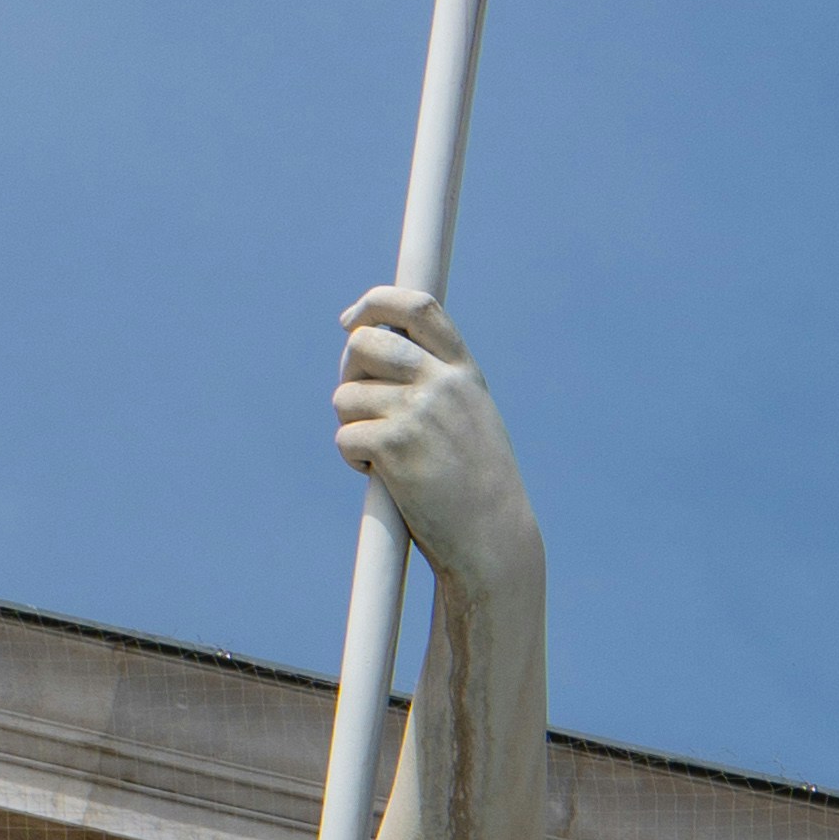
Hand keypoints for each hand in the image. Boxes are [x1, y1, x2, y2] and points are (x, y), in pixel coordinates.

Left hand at [334, 286, 534, 588]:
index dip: (376, 302)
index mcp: (463, 370)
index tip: (351, 321)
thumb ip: (435, 381)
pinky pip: (345, 436)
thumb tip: (368, 351)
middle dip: (348, 371)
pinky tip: (380, 475)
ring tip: (383, 454)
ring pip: (346, 395)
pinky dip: (352, 457)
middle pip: (365, 343)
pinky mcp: (396, 445)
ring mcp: (420, 411)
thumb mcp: (468, 417)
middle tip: (358, 405)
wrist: (493, 537)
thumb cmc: (475, 483)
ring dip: (352, 425)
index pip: (418, 306)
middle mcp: (443, 382)